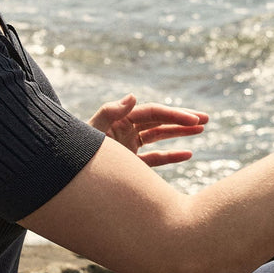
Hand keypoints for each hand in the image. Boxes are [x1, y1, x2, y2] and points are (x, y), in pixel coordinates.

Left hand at [88, 94, 208, 167]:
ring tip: (202, 130)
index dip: (175, 115)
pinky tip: (189, 154)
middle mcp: (126, 130)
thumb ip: (109, 112)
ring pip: (160, 137)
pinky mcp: (130, 164)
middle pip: (160, 121)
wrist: (67, 176)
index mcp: (120, 119)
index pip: (154, 113)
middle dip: (183, 119)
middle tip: (206, 119)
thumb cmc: (76, 152)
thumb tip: (134, 96)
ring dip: (181, 133)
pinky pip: (155, 159)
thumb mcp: (91, 131)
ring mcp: (129, 146)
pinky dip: (171, 156)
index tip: (194, 119)